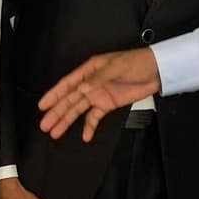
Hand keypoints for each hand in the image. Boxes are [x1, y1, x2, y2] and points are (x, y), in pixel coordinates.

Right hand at [36, 47, 159, 141]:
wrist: (157, 71)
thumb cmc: (137, 63)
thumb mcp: (117, 67)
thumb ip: (99, 78)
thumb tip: (82, 88)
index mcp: (89, 70)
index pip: (67, 84)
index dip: (54, 95)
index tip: (42, 105)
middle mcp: (90, 83)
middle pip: (69, 100)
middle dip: (56, 112)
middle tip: (45, 125)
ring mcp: (98, 95)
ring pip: (78, 110)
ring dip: (67, 121)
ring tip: (55, 132)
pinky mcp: (108, 104)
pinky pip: (95, 117)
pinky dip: (89, 126)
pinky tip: (84, 136)